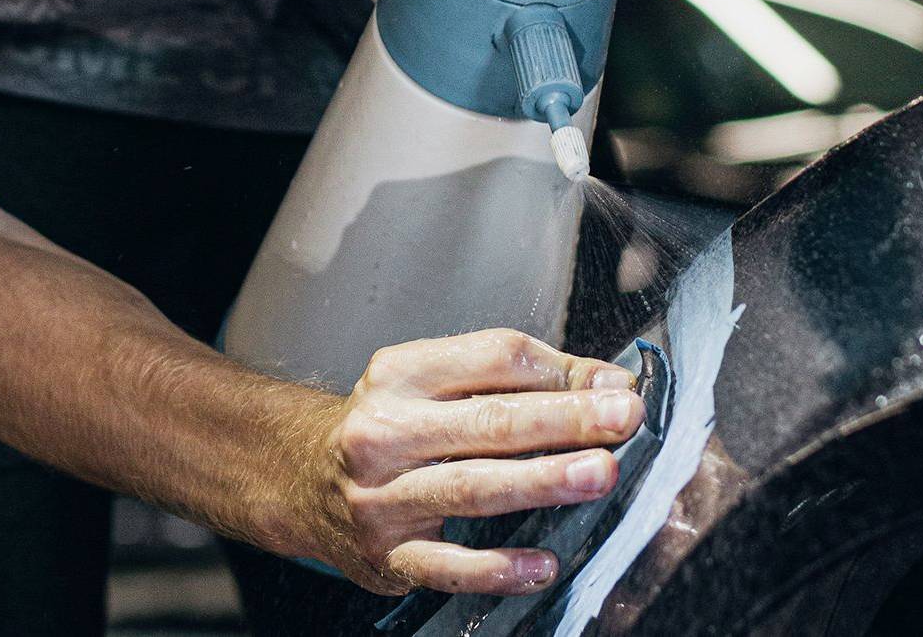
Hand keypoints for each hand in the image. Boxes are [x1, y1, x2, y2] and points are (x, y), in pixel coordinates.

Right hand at [296, 328, 642, 595]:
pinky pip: (448, 565)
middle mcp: (385, 428)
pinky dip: (498, 565)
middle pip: (486, 418)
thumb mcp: (433, 384)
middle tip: (622, 419)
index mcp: (401, 372)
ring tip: (597, 475)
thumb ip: (514, 380)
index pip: (491, 358)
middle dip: (562, 419)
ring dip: (541, 480)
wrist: (300, 478)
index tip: (614, 385)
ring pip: (471, 487)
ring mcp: (381, 495)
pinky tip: (543, 563)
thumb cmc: (387, 426)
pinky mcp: (386, 555)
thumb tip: (604, 383)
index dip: (558, 370)